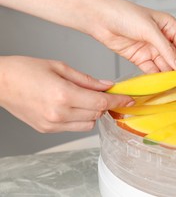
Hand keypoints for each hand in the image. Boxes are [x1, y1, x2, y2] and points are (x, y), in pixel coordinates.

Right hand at [0, 56, 132, 132]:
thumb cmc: (25, 70)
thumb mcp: (60, 67)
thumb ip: (87, 80)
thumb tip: (107, 86)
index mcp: (63, 95)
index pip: (101, 103)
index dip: (119, 101)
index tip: (129, 99)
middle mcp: (59, 113)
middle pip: (97, 114)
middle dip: (105, 104)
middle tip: (104, 93)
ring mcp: (52, 124)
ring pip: (88, 124)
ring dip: (93, 112)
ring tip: (84, 98)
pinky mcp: (47, 129)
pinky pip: (74, 127)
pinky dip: (80, 118)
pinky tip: (72, 105)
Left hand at [88, 0, 175, 85]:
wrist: (99, 18)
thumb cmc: (124, 14)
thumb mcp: (149, 30)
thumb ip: (166, 50)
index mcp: (169, 27)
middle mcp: (163, 38)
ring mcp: (151, 49)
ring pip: (165, 66)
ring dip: (170, 78)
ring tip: (174, 89)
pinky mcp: (140, 57)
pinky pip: (152, 70)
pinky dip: (157, 78)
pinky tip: (160, 85)